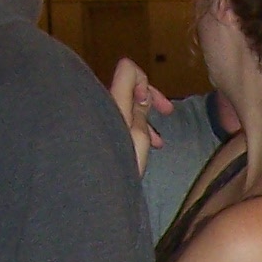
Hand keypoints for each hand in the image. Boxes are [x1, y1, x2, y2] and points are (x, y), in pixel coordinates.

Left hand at [109, 55, 172, 175]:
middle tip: (168, 112)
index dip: (144, 82)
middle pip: (126, 87)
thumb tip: (142, 94)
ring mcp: (98, 118)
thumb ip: (141, 111)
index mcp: (113, 101)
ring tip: (157, 143)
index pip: (128, 69)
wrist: (93, 192)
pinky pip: (116, 120)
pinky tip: (142, 148)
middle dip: (148, 100)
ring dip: (143, 118)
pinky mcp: (97, 133)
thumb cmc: (119, 166)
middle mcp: (102, 104)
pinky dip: (131, 128)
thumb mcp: (139, 139)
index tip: (149, 104)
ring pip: (124, 107)